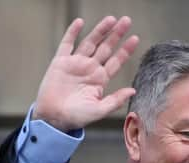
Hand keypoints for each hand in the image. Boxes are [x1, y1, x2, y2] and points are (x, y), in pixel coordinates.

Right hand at [33, 16, 139, 130]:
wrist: (54, 118)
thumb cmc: (77, 117)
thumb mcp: (99, 110)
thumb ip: (116, 100)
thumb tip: (133, 90)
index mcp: (100, 80)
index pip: (116, 61)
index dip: (125, 50)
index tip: (135, 38)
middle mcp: (90, 69)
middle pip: (106, 48)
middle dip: (116, 35)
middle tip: (127, 21)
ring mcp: (76, 64)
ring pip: (90, 42)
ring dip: (100, 30)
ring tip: (111, 19)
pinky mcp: (60, 62)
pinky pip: (67, 44)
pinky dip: (73, 33)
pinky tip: (80, 22)